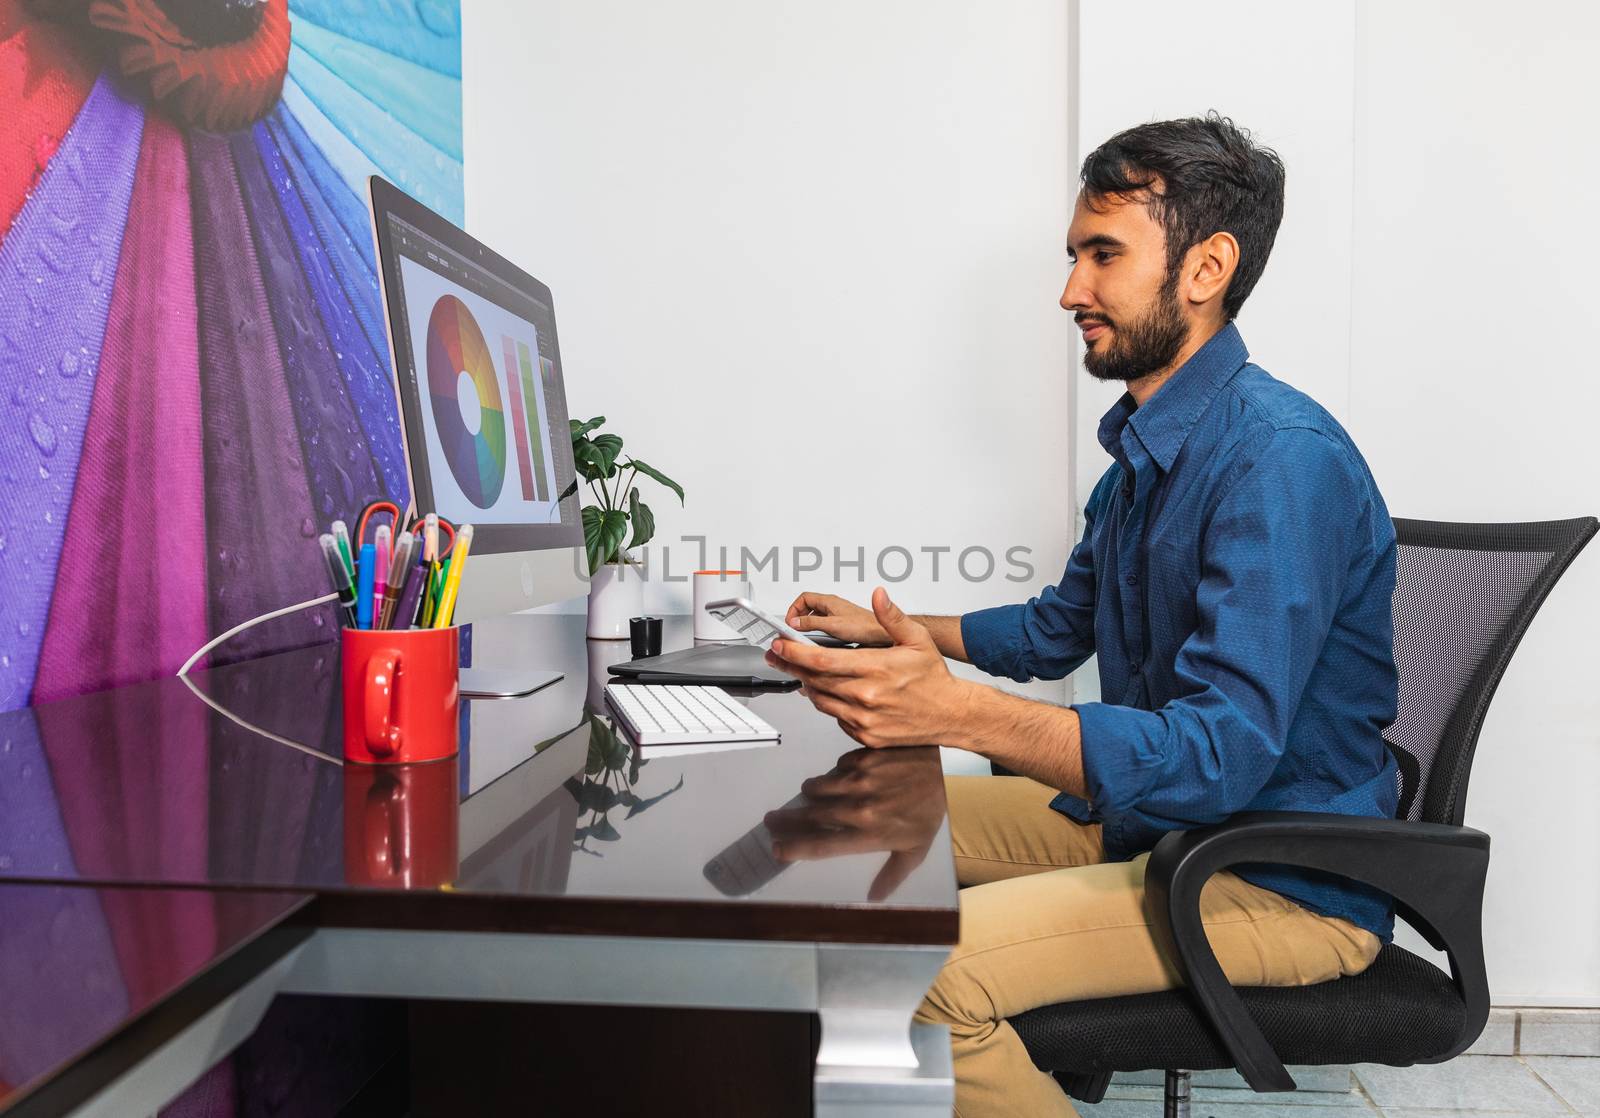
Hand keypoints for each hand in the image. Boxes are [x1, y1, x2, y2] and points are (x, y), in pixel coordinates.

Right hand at [764, 747, 943, 900]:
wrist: (942, 770)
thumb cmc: (929, 812)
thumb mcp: (915, 849)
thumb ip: (892, 875)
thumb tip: (875, 898)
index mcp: (869, 835)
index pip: (821, 846)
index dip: (794, 849)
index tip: (777, 849)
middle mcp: (859, 808)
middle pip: (809, 817)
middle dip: (785, 820)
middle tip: (771, 820)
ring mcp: (859, 780)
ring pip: (816, 787)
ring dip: (810, 793)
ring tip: (809, 796)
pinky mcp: (861, 758)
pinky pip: (836, 768)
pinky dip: (836, 774)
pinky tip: (846, 778)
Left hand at [768, 587, 973, 748]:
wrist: (952, 715)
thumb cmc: (934, 678)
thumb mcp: (917, 639)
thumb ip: (892, 617)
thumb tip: (878, 595)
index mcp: (875, 668)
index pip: (822, 659)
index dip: (794, 652)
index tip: (780, 645)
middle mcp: (866, 695)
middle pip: (814, 679)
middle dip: (792, 665)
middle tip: (779, 656)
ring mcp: (864, 718)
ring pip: (820, 700)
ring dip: (808, 685)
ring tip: (804, 672)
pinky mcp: (865, 734)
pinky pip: (835, 718)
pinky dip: (829, 704)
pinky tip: (831, 693)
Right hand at [785, 591, 890, 645]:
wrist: (884, 634)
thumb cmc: (865, 626)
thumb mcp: (833, 626)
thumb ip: (812, 624)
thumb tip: (794, 623)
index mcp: (829, 602)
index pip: (804, 598)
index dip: (793, 609)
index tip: (789, 622)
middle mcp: (834, 607)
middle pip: (808, 607)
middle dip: (798, 617)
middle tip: (793, 629)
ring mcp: (838, 616)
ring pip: (816, 618)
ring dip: (808, 626)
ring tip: (805, 637)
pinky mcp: (843, 626)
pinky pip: (824, 626)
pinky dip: (818, 634)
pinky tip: (820, 644)